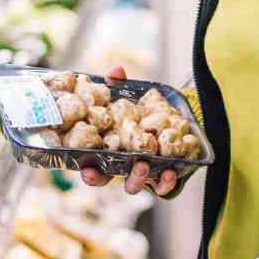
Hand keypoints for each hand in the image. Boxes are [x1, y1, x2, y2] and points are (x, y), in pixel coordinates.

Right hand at [78, 65, 179, 195]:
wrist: (171, 121)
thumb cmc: (138, 112)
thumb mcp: (126, 97)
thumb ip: (118, 86)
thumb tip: (116, 71)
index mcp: (104, 150)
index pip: (90, 166)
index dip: (87, 172)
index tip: (86, 170)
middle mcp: (119, 165)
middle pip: (107, 180)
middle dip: (104, 178)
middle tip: (103, 170)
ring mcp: (139, 173)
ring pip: (133, 185)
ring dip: (137, 178)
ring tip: (143, 163)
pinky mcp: (160, 176)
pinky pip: (161, 187)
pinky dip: (165, 183)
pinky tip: (170, 171)